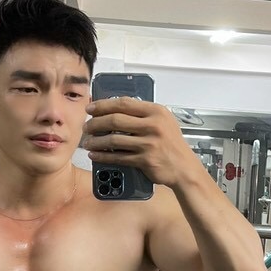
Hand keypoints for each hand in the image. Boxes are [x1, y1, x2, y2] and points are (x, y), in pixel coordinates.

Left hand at [82, 98, 199, 188]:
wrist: (184, 168)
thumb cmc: (172, 145)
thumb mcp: (164, 122)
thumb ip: (143, 114)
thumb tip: (115, 109)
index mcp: (156, 112)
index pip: (124, 103)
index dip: (103, 105)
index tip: (91, 108)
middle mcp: (153, 125)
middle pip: (115, 120)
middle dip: (96, 123)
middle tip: (87, 126)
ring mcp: (149, 143)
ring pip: (113, 140)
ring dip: (96, 141)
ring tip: (88, 142)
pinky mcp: (145, 160)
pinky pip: (117, 157)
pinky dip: (103, 156)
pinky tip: (95, 156)